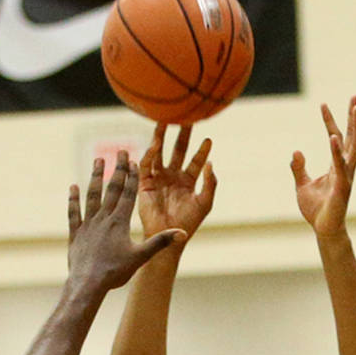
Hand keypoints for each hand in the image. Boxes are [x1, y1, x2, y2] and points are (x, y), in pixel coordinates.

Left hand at [67, 150, 184, 289]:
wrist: (87, 284)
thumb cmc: (114, 272)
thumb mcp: (140, 257)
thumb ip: (160, 242)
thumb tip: (182, 233)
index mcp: (120, 222)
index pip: (129, 194)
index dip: (133, 176)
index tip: (135, 160)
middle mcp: (103, 218)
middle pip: (112, 189)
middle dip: (118, 169)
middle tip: (120, 151)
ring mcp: (88, 225)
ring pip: (92, 195)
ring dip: (96, 177)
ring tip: (98, 160)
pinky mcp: (76, 234)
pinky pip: (74, 213)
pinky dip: (73, 200)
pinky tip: (73, 187)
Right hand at [138, 124, 216, 240]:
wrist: (168, 237)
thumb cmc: (188, 224)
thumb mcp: (205, 203)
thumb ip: (210, 183)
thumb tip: (210, 163)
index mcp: (187, 182)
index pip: (195, 161)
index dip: (202, 150)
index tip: (209, 139)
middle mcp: (172, 177)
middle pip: (177, 151)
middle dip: (181, 135)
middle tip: (186, 117)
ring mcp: (158, 179)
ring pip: (159, 154)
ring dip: (160, 138)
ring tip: (163, 121)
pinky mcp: (145, 185)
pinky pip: (146, 166)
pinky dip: (149, 155)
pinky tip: (155, 145)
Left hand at [291, 97, 355, 238]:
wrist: (323, 229)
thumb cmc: (316, 209)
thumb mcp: (302, 185)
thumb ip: (299, 168)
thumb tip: (296, 152)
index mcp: (336, 166)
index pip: (335, 138)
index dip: (330, 121)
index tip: (323, 104)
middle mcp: (345, 167)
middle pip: (352, 137)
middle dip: (354, 117)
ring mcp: (346, 175)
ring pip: (354, 146)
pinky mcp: (342, 186)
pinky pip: (340, 165)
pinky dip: (336, 151)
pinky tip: (332, 136)